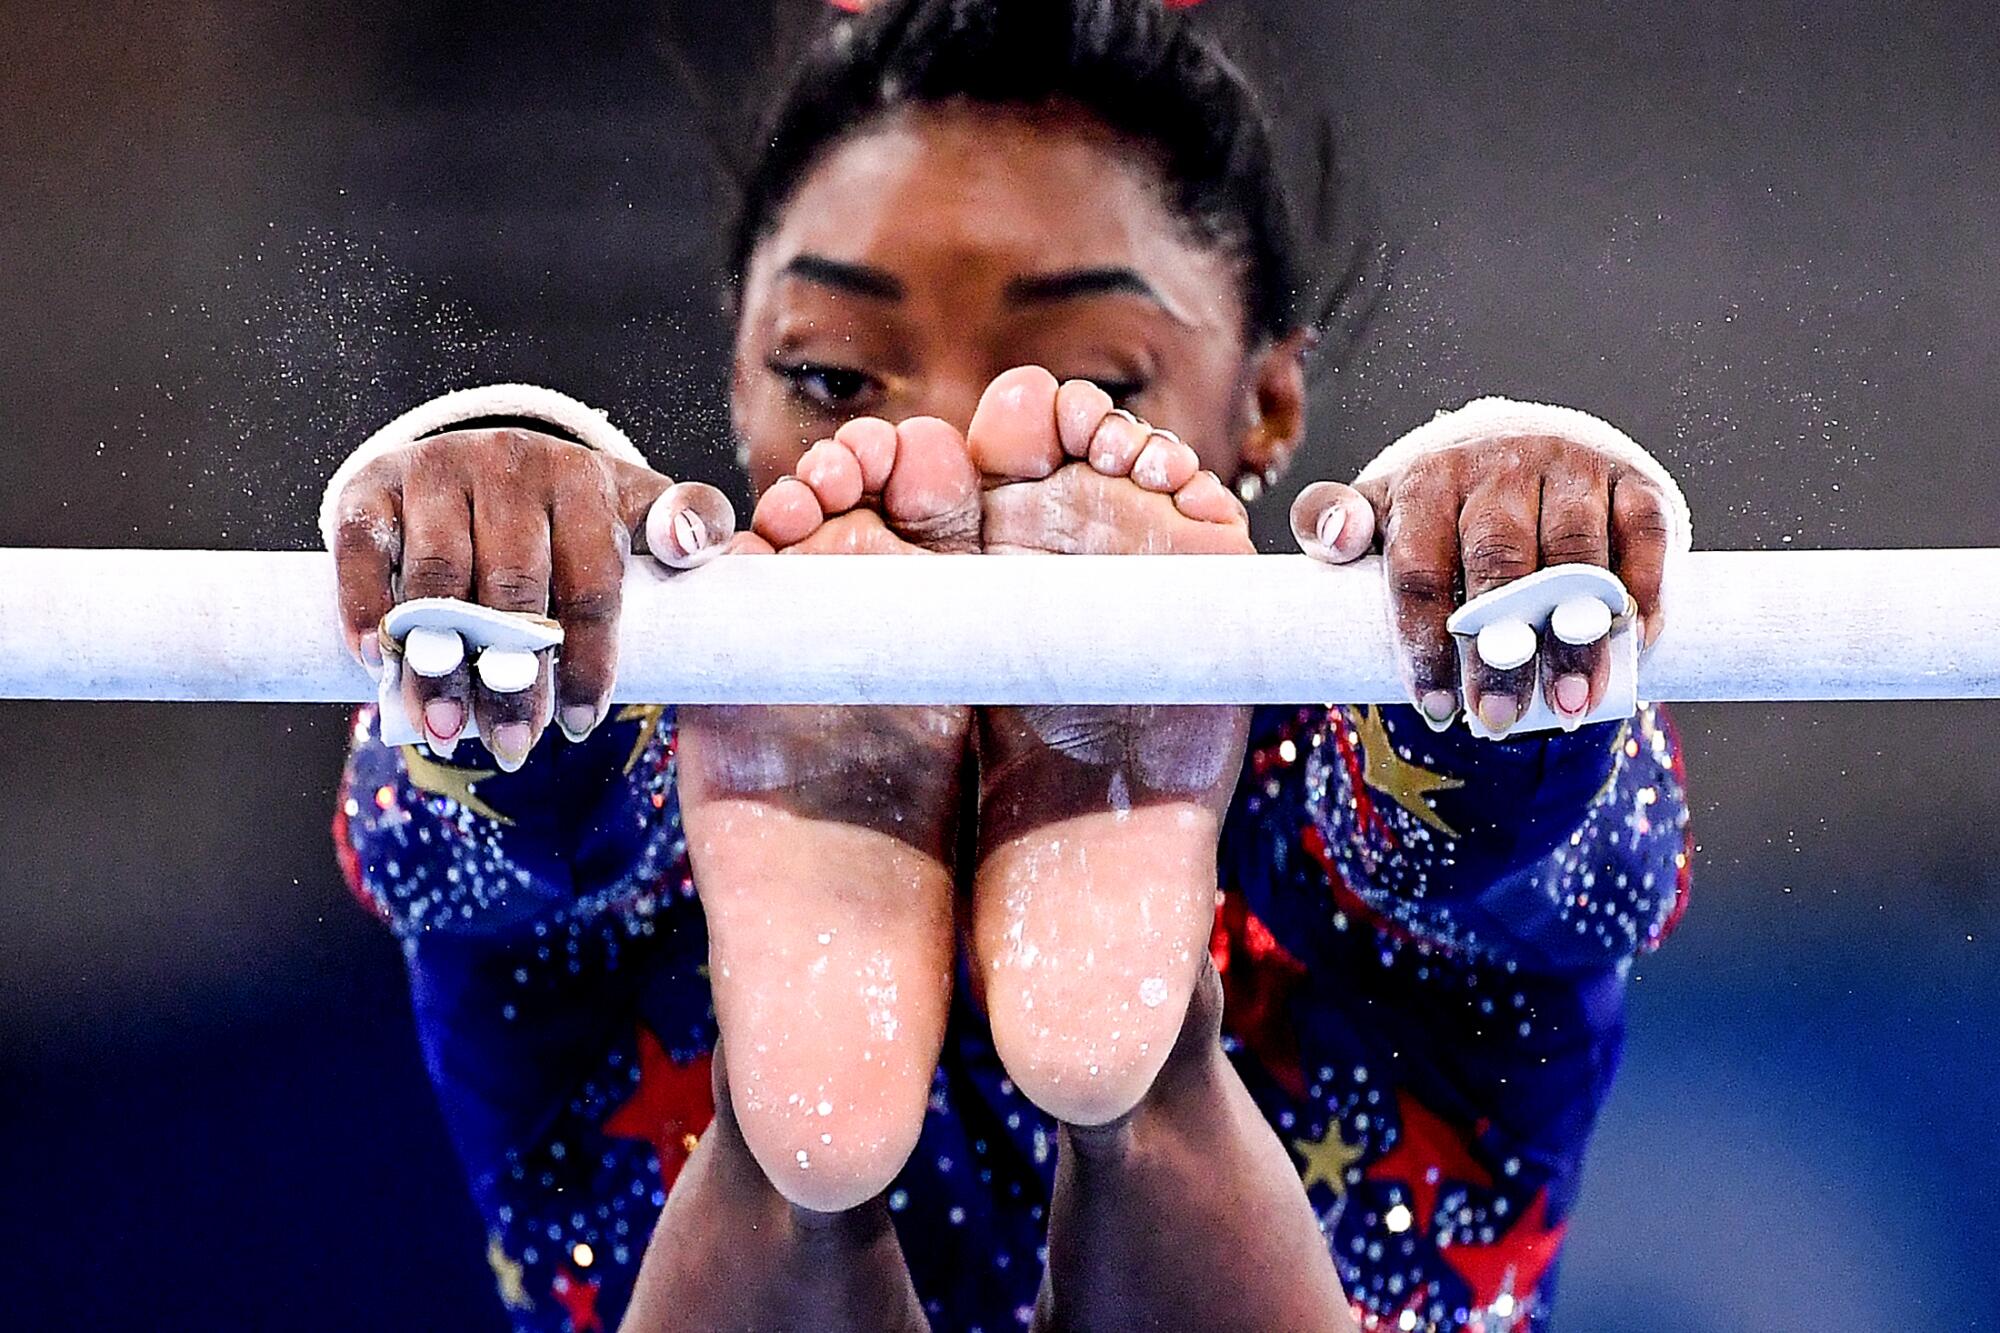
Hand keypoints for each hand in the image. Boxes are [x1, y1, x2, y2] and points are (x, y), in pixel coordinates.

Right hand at [327, 426, 732, 767]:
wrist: (494, 461)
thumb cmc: (580, 515)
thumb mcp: (644, 512)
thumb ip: (692, 527)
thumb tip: (689, 547)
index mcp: (584, 483)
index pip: (591, 582)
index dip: (587, 660)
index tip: (582, 726)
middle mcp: (510, 466)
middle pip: (513, 589)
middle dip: (511, 678)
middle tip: (514, 749)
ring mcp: (437, 470)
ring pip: (438, 579)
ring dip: (437, 662)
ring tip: (446, 732)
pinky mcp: (373, 484)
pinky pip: (363, 546)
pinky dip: (366, 603)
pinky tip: (374, 659)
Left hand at [1289, 428, 1674, 734]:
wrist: (1519, 440)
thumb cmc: (1441, 504)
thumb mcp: (1381, 508)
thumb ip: (1335, 524)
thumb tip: (1333, 540)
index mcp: (1428, 481)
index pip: (1420, 568)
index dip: (1426, 642)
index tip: (1433, 707)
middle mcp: (1500, 466)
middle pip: (1498, 568)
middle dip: (1499, 651)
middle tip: (1495, 721)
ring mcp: (1571, 468)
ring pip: (1575, 558)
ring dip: (1575, 638)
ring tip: (1568, 706)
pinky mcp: (1633, 480)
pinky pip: (1643, 536)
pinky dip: (1643, 593)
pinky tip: (1633, 649)